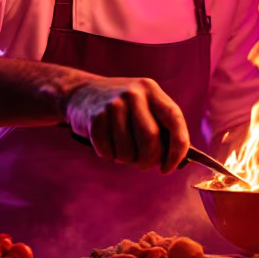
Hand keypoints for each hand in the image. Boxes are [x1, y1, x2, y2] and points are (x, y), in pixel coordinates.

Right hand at [64, 76, 190, 173]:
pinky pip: (108, 151)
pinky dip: (109, 156)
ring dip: (126, 160)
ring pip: (128, 150)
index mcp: (152, 90)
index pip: (175, 120)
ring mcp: (113, 104)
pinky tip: (108, 145)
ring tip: (122, 151)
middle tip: (143, 164)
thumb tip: (175, 159)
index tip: (169, 167)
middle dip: (148, 160)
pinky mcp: (95, 117)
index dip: (177, 148)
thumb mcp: (143, 105)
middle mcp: (134, 94)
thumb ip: (161, 126)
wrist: (81, 92)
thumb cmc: (122, 108)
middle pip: (150, 139)